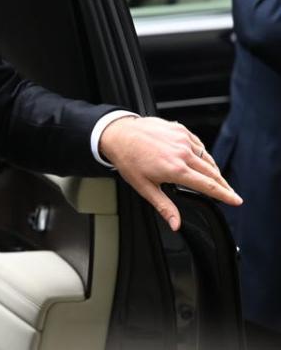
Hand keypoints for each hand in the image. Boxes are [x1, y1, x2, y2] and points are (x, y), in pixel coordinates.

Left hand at [99, 116, 241, 230]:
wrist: (118, 133)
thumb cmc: (128, 159)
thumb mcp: (144, 187)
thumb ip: (164, 207)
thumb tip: (176, 224)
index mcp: (176, 169)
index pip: (208, 185)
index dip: (225, 195)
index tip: (236, 201)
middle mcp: (182, 153)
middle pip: (212, 172)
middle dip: (223, 184)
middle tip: (230, 193)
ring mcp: (182, 139)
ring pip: (207, 157)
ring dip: (213, 169)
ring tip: (215, 179)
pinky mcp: (180, 129)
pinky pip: (198, 144)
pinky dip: (202, 154)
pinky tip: (201, 160)